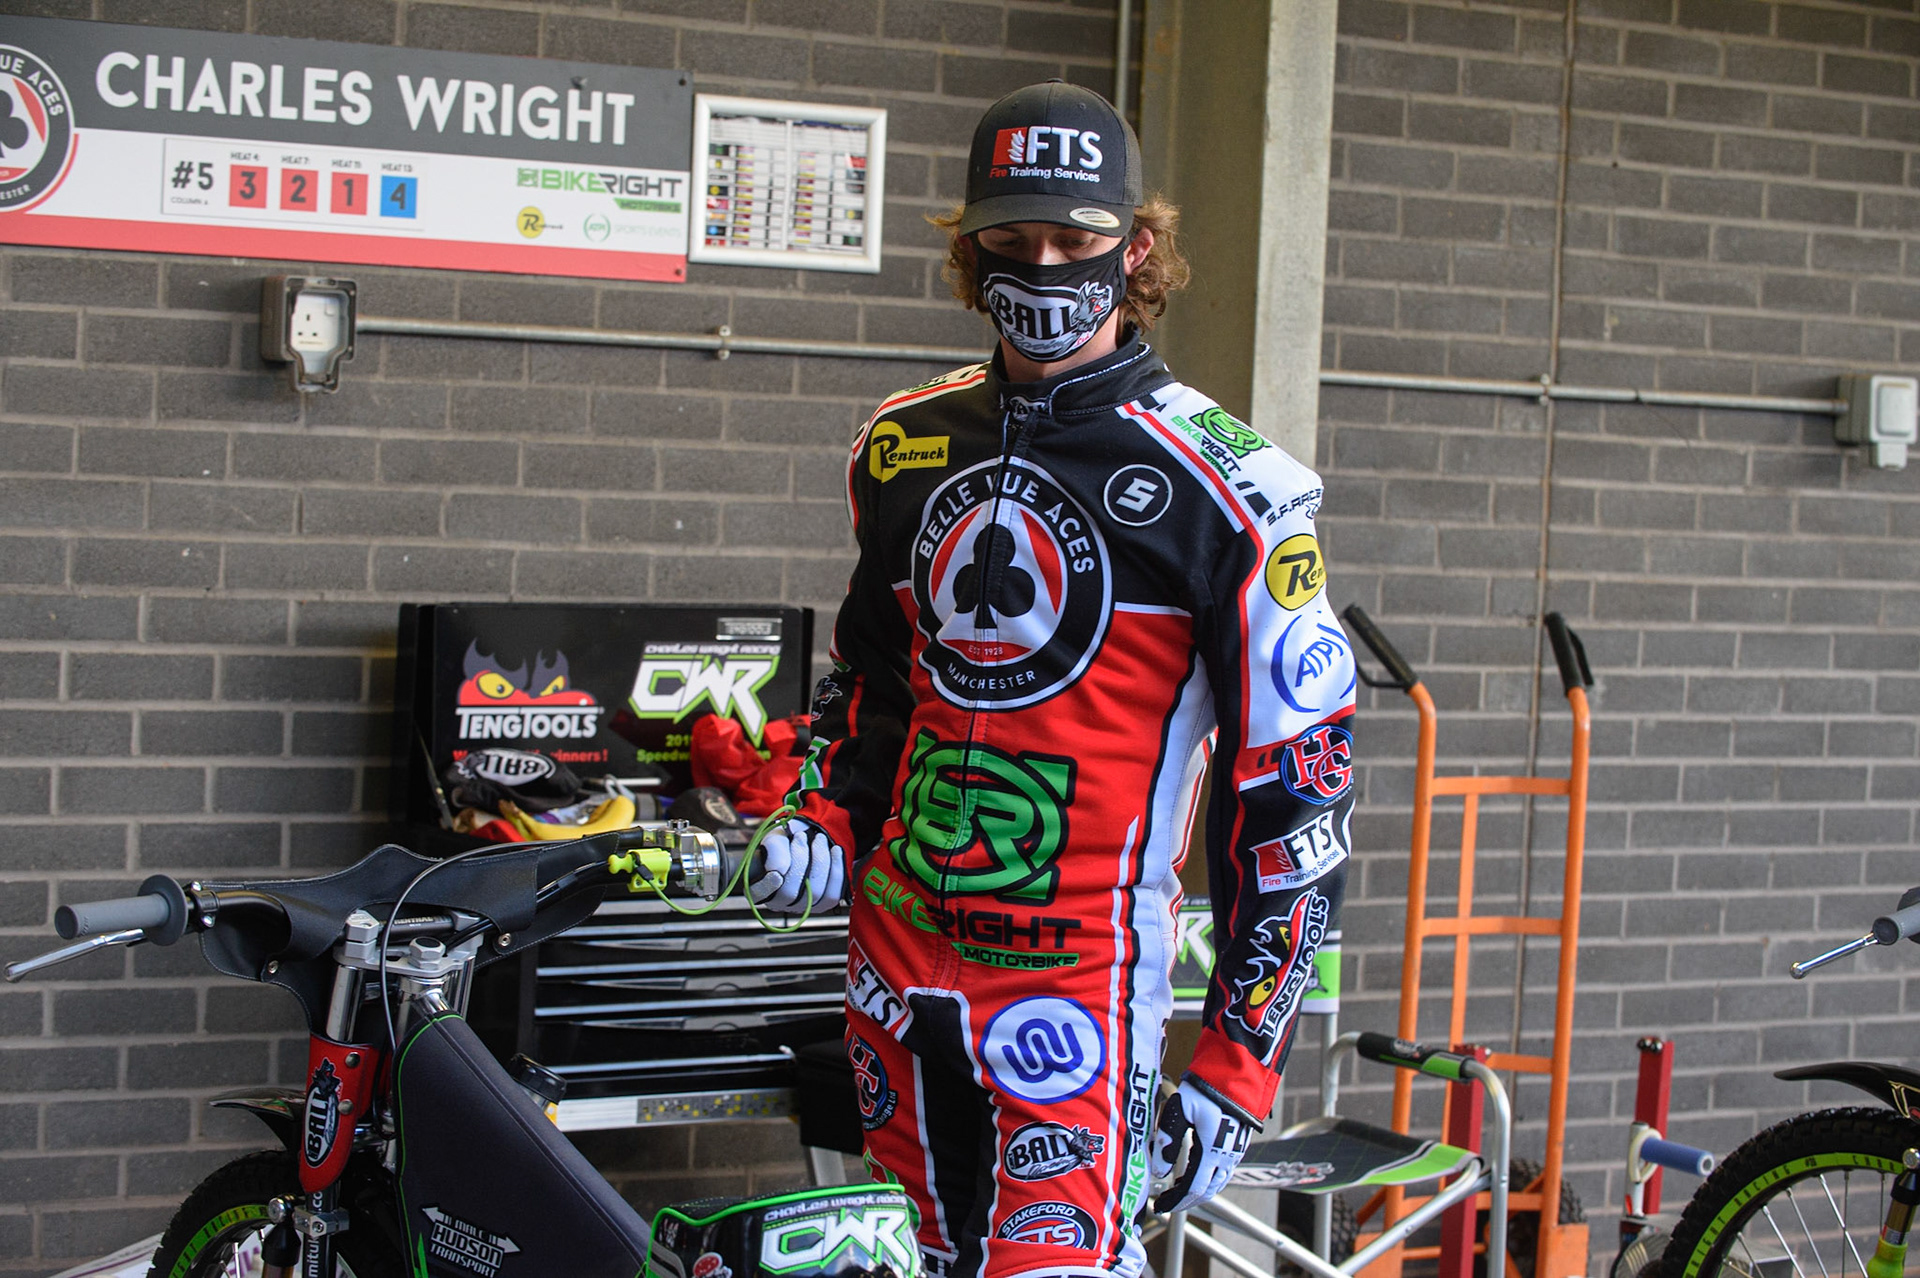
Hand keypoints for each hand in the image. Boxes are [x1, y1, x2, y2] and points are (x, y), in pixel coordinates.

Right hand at [749, 817, 846, 914]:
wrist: (809, 839)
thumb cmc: (787, 840)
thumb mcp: (776, 838)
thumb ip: (774, 850)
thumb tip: (780, 870)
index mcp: (759, 887)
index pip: (759, 895)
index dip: (766, 886)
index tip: (777, 869)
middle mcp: (779, 902)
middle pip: (790, 892)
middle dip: (800, 859)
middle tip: (802, 836)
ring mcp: (801, 906)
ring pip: (814, 892)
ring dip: (820, 860)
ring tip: (819, 839)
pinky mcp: (822, 905)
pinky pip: (833, 894)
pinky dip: (837, 869)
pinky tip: (835, 850)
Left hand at [1151, 1077, 1253, 1213]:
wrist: (1236, 1074)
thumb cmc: (1207, 1089)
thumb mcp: (1180, 1110)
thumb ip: (1168, 1140)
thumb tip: (1159, 1171)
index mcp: (1212, 1152)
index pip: (1193, 1189)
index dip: (1176, 1201)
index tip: (1161, 1207)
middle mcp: (1226, 1157)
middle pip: (1206, 1191)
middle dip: (1185, 1201)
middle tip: (1166, 1202)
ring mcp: (1234, 1153)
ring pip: (1216, 1184)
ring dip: (1196, 1191)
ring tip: (1176, 1190)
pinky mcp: (1237, 1146)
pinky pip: (1222, 1173)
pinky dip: (1206, 1180)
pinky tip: (1193, 1173)